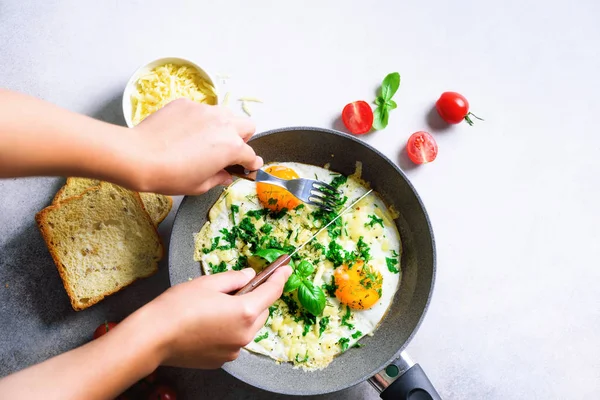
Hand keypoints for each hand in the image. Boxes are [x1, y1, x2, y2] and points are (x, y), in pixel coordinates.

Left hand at [131, 99, 262, 194]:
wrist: (138, 156)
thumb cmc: (170, 176)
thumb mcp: (199, 185)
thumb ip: (218, 178)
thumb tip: (225, 175)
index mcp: (231, 147)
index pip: (250, 155)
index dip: (249, 164)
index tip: (245, 167)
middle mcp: (223, 124)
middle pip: (247, 126)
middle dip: (242, 138)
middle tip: (226, 151)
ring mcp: (205, 110)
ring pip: (226, 113)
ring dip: (224, 126)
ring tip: (206, 139)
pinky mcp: (187, 103)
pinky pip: (202, 110)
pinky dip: (200, 120)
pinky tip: (184, 132)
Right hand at [136, 266, 291, 368]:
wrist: (153, 338)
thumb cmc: (178, 307)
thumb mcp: (208, 283)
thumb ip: (234, 278)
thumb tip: (249, 276)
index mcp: (245, 312)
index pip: (271, 292)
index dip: (280, 277)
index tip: (286, 269)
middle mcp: (244, 335)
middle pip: (261, 311)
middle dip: (255, 298)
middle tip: (235, 288)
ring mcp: (234, 350)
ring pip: (248, 327)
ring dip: (242, 315)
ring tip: (216, 307)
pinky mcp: (221, 361)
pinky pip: (234, 340)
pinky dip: (229, 330)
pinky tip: (208, 323)